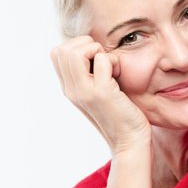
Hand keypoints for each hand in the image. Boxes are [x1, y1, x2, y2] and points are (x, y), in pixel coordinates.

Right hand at [50, 35, 151, 152]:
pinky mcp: (102, 93)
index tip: (96, 61)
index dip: (78, 47)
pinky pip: (103, 59)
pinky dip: (114, 61)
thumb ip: (89, 75)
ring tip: (110, 67)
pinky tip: (120, 76)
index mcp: (69, 89)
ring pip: (76, 51)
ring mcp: (85, 92)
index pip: (57, 53)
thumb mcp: (98, 93)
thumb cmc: (120, 115)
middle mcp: (72, 90)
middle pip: (63, 49)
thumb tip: (93, 51)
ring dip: (98, 50)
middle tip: (104, 61)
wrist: (130, 142)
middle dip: (87, 45)